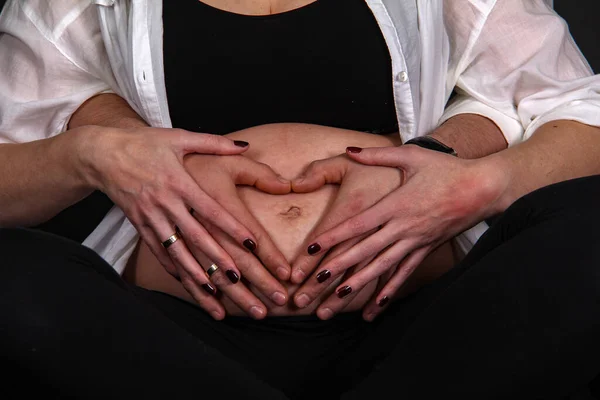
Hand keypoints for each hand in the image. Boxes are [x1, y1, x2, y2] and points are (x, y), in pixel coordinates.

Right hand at [82, 126, 289, 319]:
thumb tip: (245, 146)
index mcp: (179, 182)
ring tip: (214, 293)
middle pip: (195, 237)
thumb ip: (214, 143)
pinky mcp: (139, 226)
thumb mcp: (179, 137)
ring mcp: (150, 217)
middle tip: (238, 278)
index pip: (210, 210)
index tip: (252, 243)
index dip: (231, 227)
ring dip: (195, 274)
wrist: (102, 153)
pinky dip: (173, 269)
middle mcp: (165, 203)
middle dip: (217, 259)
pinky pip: (158, 252)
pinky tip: (188, 284)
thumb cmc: (144, 143)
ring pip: (176, 251)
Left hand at [291, 145, 506, 320]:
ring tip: (339, 298)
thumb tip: (350, 149)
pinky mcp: (426, 249)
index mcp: (396, 204)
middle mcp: (403, 227)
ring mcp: (415, 241)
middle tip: (317, 282)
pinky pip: (405, 273)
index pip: (358, 224)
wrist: (482, 188)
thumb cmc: (446, 169)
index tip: (313, 249)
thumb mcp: (412, 156)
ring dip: (361, 284)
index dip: (335, 237)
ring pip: (383, 267)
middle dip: (340, 267)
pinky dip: (390, 290)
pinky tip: (376, 306)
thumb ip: (378, 154)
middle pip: (366, 250)